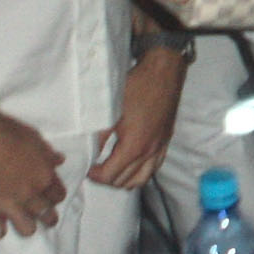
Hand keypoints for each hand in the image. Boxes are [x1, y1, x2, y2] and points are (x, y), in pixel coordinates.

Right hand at [0, 107, 69, 238]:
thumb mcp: (35, 138)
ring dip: (26, 227)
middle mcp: (30, 193)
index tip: (51, 198)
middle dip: (48, 217)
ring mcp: (9, 204)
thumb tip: (60, 160)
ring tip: (21, 224)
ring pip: (27, 229)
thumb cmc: (7, 132)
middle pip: (47, 214)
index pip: (58, 195)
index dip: (55, 197)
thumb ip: (48, 153)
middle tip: (45, 218)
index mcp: (44, 175)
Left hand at [86, 46, 187, 190]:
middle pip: (124, 181)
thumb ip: (100, 136)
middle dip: (106, 179)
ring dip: (124, 179)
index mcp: (134, 146)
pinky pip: (154, 167)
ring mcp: (160, 148)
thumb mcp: (111, 111)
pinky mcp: (166, 141)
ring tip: (112, 169)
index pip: (110, 175)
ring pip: (141, 179)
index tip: (87, 167)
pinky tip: (132, 164)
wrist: (163, 72)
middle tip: (95, 167)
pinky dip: (140, 172)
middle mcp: (149, 152)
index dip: (94, 175)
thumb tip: (89, 152)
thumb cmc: (136, 87)